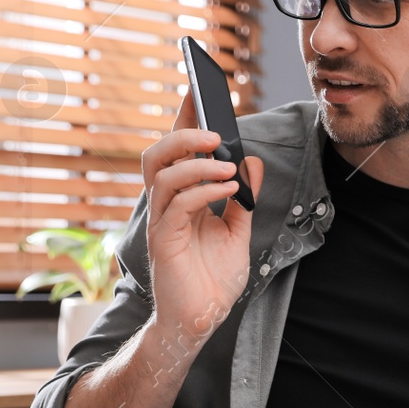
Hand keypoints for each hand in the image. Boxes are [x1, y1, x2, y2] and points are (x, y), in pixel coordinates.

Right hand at [140, 91, 264, 343]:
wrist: (202, 319)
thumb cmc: (213, 278)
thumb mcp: (238, 231)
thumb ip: (244, 198)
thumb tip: (252, 163)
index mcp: (180, 198)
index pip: (176, 151)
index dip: (183, 118)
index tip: (197, 88)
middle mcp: (165, 205)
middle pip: (156, 155)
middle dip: (182, 133)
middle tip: (216, 130)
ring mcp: (161, 222)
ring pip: (161, 175)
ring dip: (196, 162)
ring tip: (226, 162)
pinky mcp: (163, 241)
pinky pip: (176, 204)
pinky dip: (201, 190)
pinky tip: (226, 187)